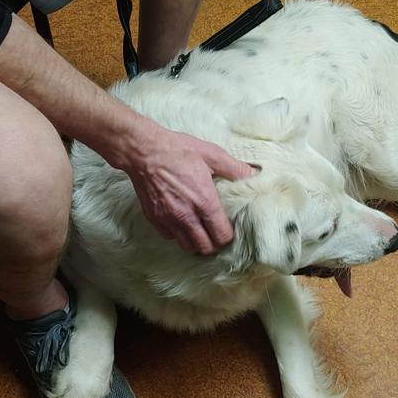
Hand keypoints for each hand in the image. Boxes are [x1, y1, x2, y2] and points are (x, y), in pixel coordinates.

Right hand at [121, 122, 253, 253]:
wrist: (143, 151)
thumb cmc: (178, 150)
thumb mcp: (212, 154)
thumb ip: (235, 168)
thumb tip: (254, 175)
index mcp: (204, 201)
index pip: (222, 236)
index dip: (228, 235)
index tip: (228, 227)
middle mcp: (186, 215)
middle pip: (205, 247)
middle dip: (213, 243)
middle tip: (215, 231)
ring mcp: (168, 219)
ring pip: (187, 246)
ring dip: (196, 241)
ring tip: (200, 229)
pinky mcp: (154, 219)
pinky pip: (170, 236)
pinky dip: (178, 234)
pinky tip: (181, 221)